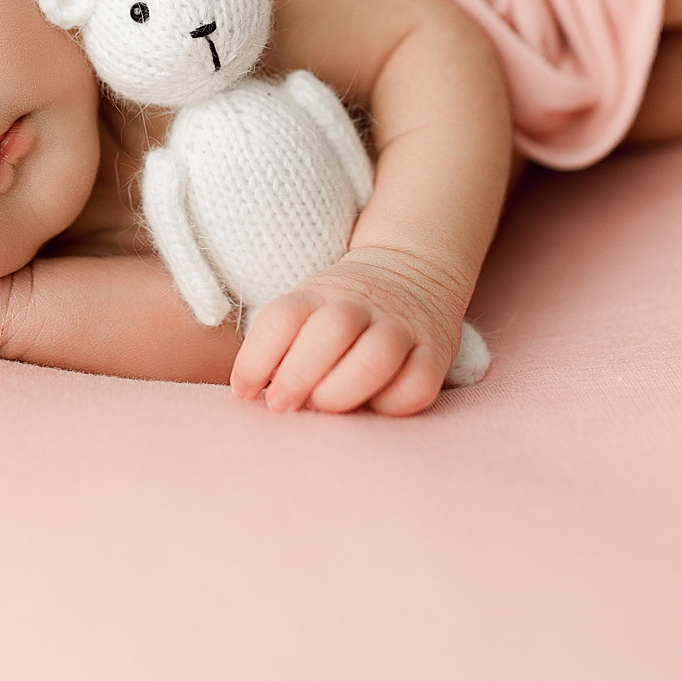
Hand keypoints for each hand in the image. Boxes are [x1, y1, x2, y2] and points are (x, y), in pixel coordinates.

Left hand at [230, 246, 471, 415]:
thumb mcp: (307, 309)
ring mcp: (402, 327)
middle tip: (281, 405)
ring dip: (341, 392)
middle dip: (299, 375)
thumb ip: (282, 347)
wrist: (415, 270)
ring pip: (375, 357)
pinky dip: (391, 406)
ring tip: (323, 409)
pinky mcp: (436, 354)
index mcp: (319, 293)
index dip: (256, 358)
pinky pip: (417, 386)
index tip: (245, 393)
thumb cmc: (342, 310)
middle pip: (331, 330)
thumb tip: (253, 398)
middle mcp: (362, 304)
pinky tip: (371, 410)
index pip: (283, 317)